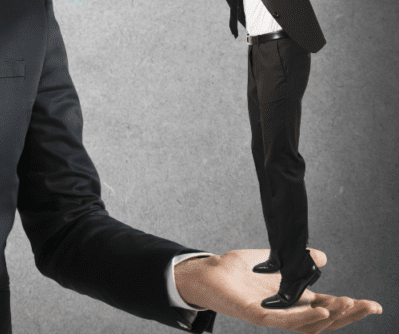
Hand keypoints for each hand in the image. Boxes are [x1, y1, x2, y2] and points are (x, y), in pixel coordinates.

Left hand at [176, 249, 381, 332]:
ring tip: (349, 305)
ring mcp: (273, 316)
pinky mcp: (257, 315)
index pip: (329, 307)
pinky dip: (304, 316)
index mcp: (294, 301)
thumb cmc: (237, 270)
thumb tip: (322, 257)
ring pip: (308, 325)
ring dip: (331, 317)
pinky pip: (284, 321)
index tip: (375, 305)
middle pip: (325, 320)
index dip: (351, 307)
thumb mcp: (274, 261)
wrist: (208, 271)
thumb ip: (298, 260)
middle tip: (370, 306)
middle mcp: (286, 312)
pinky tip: (321, 310)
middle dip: (349, 315)